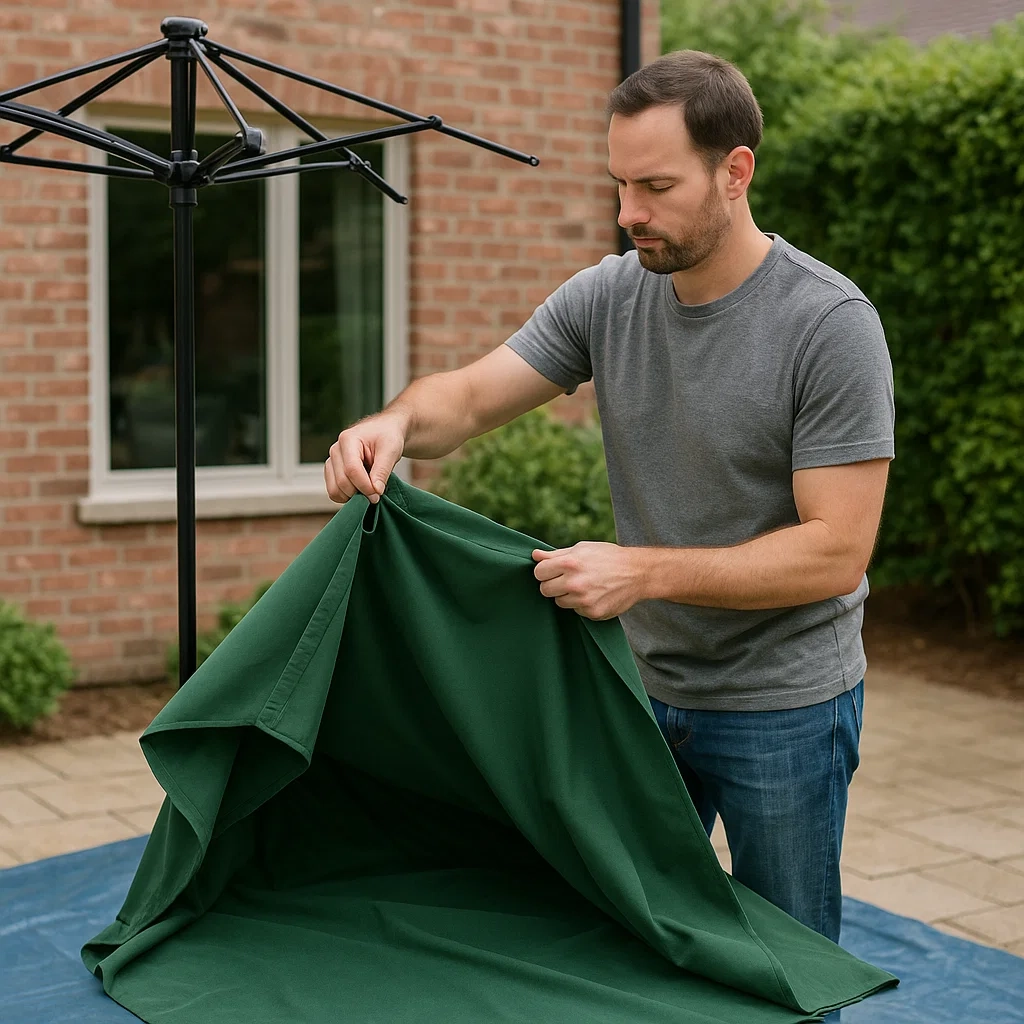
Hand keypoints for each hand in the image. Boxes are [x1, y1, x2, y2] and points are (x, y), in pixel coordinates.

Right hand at [324, 415, 405, 503]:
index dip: (365, 486)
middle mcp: (336, 450)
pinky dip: (346, 497)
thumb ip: (382, 470)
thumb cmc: (388, 436)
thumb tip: (375, 491)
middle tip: (376, 495)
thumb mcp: (391, 450)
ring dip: (352, 497)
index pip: (352, 469)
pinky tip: (360, 491)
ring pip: (334, 489)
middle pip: (341, 481)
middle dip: (359, 493)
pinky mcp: (332, 471)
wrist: (384, 432)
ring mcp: (332, 461)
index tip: (378, 495)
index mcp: (348, 439)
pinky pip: (334, 491)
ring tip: (368, 491)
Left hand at [531, 542, 645, 619]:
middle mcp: (575, 583)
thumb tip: (535, 555)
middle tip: (567, 580)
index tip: (552, 571)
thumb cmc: (608, 557)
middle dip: (553, 585)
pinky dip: (582, 605)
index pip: (539, 573)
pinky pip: (576, 611)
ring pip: (559, 602)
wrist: (637, 573)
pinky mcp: (592, 612)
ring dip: (567, 596)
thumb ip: (556, 554)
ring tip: (584, 586)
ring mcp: (583, 600)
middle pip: (545, 590)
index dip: (544, 571)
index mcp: (570, 563)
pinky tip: (595, 594)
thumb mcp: (582, 549)